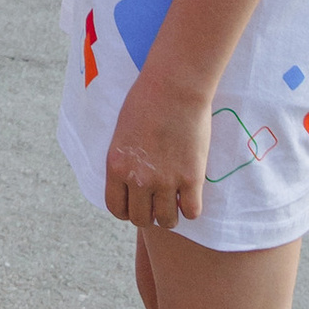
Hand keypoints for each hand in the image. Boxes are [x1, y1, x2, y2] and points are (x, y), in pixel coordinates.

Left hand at [106, 62, 208, 230]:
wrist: (173, 87)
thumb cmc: (146, 101)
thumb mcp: (122, 133)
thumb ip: (126, 160)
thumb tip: (131, 180)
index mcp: (117, 166)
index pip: (116, 208)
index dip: (127, 211)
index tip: (136, 205)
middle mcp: (138, 178)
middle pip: (141, 219)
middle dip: (149, 215)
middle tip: (157, 204)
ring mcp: (166, 181)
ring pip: (167, 221)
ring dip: (171, 216)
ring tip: (175, 203)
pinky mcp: (192, 178)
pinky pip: (192, 212)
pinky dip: (191, 209)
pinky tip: (191, 196)